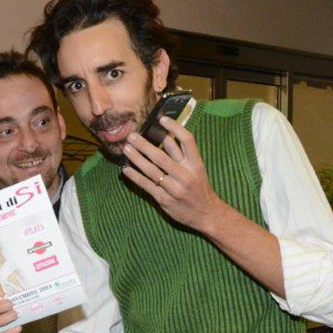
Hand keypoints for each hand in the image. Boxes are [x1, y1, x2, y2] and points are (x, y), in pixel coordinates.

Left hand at [121, 116, 227, 232]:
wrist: (206, 213)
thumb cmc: (199, 187)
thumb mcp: (196, 168)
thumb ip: (180, 154)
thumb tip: (165, 136)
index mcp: (195, 164)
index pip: (187, 141)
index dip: (175, 128)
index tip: (162, 119)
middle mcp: (185, 175)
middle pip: (162, 157)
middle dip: (144, 145)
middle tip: (132, 136)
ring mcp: (174, 189)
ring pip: (152, 171)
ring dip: (137, 159)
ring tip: (126, 149)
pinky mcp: (164, 199)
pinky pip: (147, 185)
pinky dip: (135, 176)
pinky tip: (126, 169)